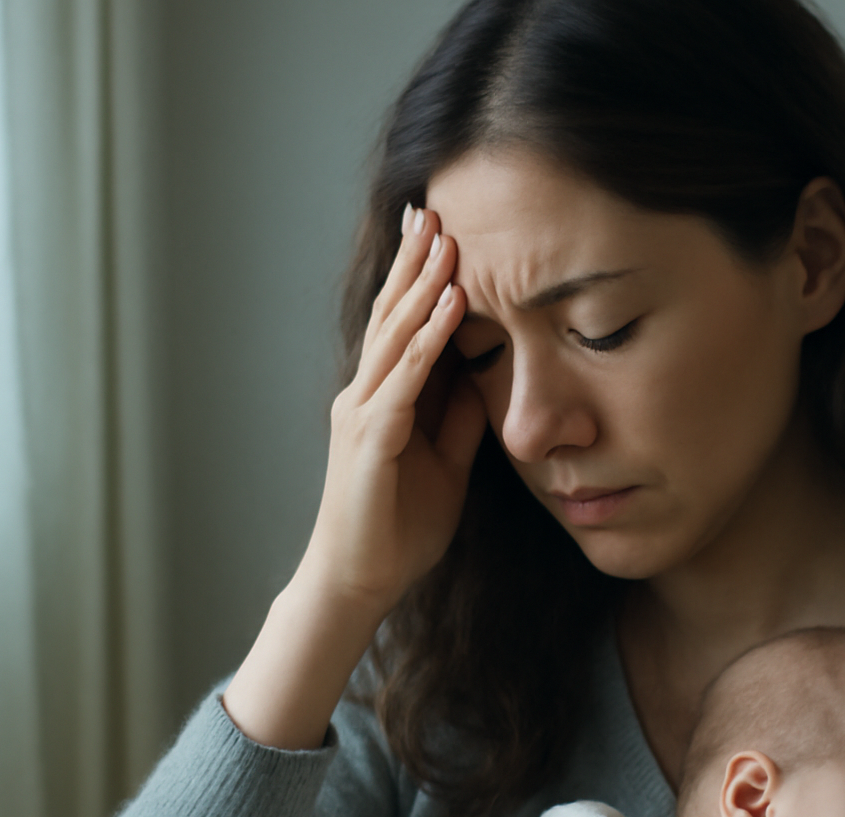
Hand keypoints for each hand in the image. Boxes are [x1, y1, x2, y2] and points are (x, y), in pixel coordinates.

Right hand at [220, 205, 484, 749]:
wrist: (361, 581)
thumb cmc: (399, 527)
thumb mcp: (446, 461)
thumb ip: (457, 417)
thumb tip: (483, 374)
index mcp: (383, 399)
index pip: (403, 325)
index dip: (421, 279)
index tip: (442, 233)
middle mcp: (365, 395)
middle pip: (392, 314)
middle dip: (414, 262)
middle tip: (432, 207)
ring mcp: (363, 413)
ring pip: (396, 334)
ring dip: (422, 283)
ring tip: (443, 236)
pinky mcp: (369, 439)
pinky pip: (405, 378)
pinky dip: (429, 338)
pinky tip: (450, 304)